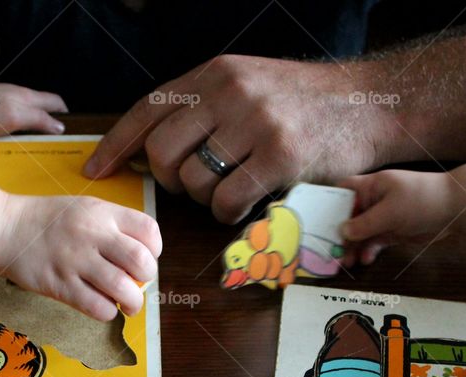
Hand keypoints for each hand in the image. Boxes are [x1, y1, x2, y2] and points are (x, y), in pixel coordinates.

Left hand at [0, 81, 67, 137]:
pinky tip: (7, 142)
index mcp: (27, 98)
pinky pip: (5, 119)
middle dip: (50, 121)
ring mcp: (1, 101)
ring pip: (23, 112)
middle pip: (40, 108)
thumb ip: (39, 119)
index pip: (55, 103)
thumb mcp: (14, 117)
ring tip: (32, 146)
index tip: (70, 132)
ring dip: (30, 126)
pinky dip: (12, 128)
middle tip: (53, 142)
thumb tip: (60, 126)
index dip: (65, 115)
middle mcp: (16, 97)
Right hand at [0, 194, 160, 320]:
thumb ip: (112, 226)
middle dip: (147, 278)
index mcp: (102, 213)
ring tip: (128, 305)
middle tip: (137, 283)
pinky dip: (108, 312)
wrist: (2, 227)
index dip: (154, 250)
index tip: (145, 258)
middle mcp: (92, 234)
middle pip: (141, 261)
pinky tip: (102, 307)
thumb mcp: (84, 207)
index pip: (148, 231)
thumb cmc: (46, 220)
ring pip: (123, 288)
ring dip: (133, 303)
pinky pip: (97, 307)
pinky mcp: (59, 285)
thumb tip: (139, 258)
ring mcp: (75, 260)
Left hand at [84, 55, 397, 222]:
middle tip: (191, 185)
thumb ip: (205, 107)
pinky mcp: (282, 157)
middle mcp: (231, 92)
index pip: (149, 108)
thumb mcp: (249, 84)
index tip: (95, 169)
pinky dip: (227, 214)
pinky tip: (246, 204)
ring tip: (230, 189)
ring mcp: (257, 123)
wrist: (370, 102)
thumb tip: (153, 145)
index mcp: (216, 74)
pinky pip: (226, 202)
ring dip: (203, 200)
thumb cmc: (305, 102)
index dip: (116, 143)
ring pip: (193, 181)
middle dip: (168, 180)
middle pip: (163, 152)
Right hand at [337, 169, 458, 265]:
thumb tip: (342, 232)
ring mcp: (383, 217)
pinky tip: (366, 260)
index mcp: (370, 187)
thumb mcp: (389, 212)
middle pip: (348, 218)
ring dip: (353, 247)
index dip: (327, 204)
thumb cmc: (421, 199)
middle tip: (330, 253)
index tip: (315, 222)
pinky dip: (369, 251)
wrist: (455, 208)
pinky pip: (375, 242)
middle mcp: (373, 201)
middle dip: (339, 235)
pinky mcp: (393, 232)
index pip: (341, 191)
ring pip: (360, 234)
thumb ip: (364, 224)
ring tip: (347, 263)